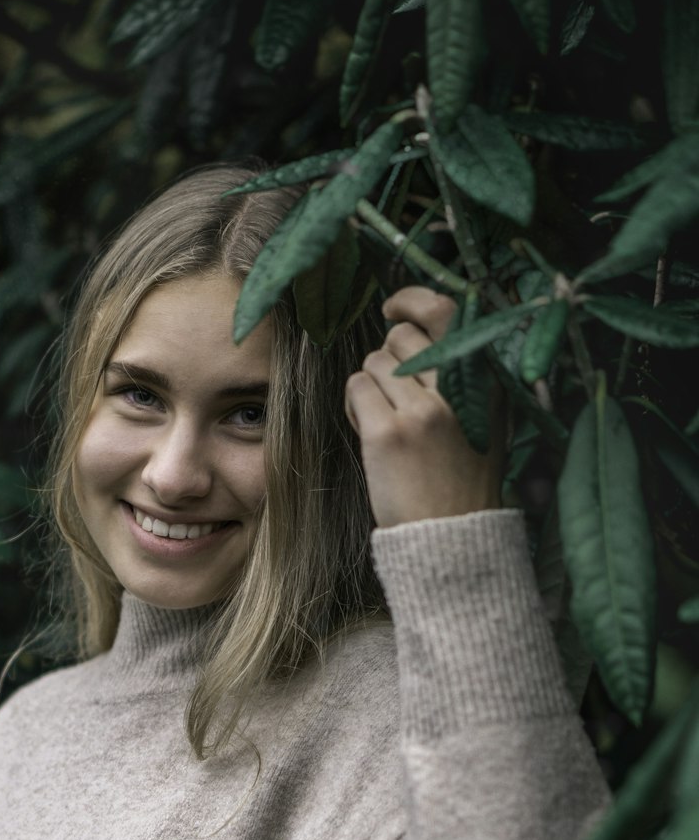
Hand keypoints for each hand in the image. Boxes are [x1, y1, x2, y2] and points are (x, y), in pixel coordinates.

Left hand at [344, 286, 505, 529]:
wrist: (454, 538)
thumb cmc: (462, 483)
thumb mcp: (481, 421)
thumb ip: (459, 379)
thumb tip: (416, 336)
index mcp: (484, 381)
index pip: (445, 313)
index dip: (413, 301)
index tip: (394, 308)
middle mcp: (456, 388)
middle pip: (401, 337)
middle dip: (387, 358)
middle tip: (391, 395)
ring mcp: (422, 409)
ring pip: (374, 362)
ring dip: (369, 386)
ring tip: (383, 423)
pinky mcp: (388, 432)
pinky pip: (356, 388)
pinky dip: (355, 405)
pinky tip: (370, 433)